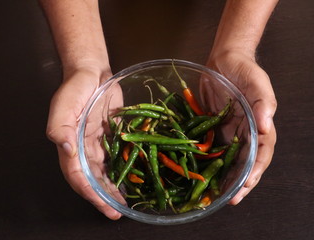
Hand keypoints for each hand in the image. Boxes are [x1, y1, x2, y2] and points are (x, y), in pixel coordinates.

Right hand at [46, 67, 123, 219]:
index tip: (103, 203)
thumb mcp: (63, 103)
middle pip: (91, 178)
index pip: (78, 175)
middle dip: (102, 197)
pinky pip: (114, 158)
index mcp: (70, 144)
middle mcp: (83, 148)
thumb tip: (65, 148)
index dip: (89, 191)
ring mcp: (97, 144)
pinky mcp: (110, 137)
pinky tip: (130, 180)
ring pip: (103, 172)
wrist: (92, 73)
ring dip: (112, 189)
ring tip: (123, 203)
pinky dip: (121, 171)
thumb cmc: (76, 87)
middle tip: (116, 211)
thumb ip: (60, 127)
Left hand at [207, 50, 276, 204]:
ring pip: (228, 159)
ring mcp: (229, 131)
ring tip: (214, 193)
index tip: (245, 186)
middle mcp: (245, 132)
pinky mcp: (213, 127)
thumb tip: (267, 126)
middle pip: (244, 162)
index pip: (260, 153)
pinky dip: (208, 160)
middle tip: (229, 199)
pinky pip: (211, 146)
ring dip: (223, 176)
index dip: (254, 171)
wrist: (224, 60)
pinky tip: (200, 171)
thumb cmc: (244, 69)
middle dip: (239, 181)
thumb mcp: (257, 82)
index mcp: (258, 125)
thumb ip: (263, 102)